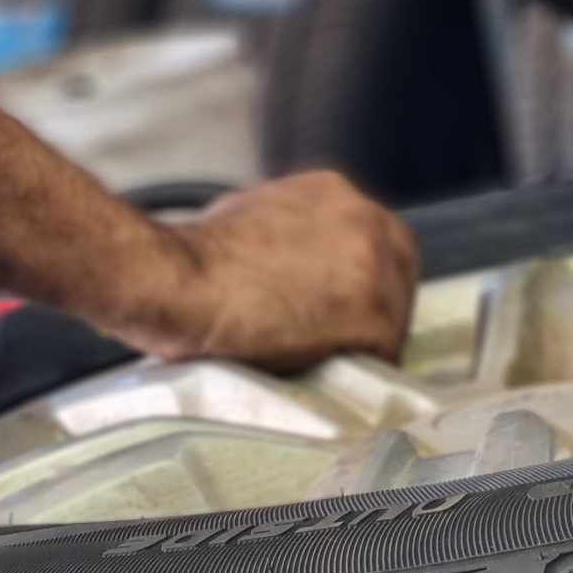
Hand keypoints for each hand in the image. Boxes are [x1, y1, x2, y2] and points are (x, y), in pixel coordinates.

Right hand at [120, 171, 419, 370]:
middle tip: (335, 344)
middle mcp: (368, 222)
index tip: (341, 312)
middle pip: (397, 282)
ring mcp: (376, 269)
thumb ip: (292, 234)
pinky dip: (360, 374)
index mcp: (338, 194)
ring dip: (363, 345)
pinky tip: (326, 378)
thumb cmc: (195, 260)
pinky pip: (383, 357)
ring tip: (319, 361)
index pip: (379, 246)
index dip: (362, 287)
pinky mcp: (373, 316)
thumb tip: (299, 267)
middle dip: (370, 315)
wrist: (175, 280)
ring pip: (394, 321)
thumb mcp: (249, 216)